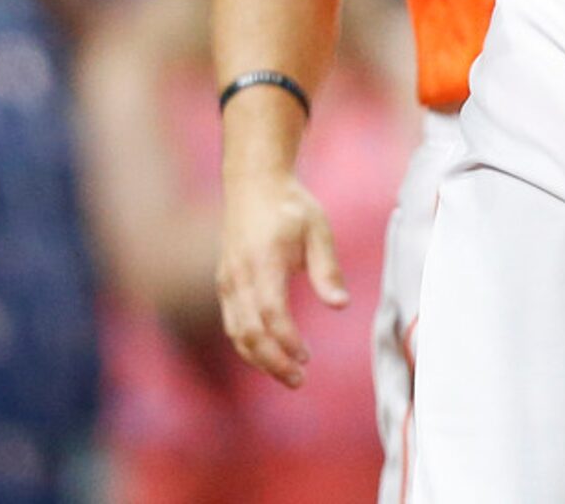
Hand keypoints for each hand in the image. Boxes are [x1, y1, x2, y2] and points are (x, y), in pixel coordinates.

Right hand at [217, 168, 348, 386]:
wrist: (252, 184)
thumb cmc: (290, 206)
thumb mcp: (318, 229)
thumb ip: (326, 268)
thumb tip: (340, 306)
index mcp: (263, 260)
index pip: (270, 312)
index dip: (286, 340)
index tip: (306, 358)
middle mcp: (239, 275)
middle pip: (249, 332)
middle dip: (273, 361)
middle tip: (299, 380)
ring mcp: (227, 281)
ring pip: (236, 333)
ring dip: (260, 359)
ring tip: (288, 374)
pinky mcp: (224, 285)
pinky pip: (232, 324)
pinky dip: (249, 345)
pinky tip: (270, 355)